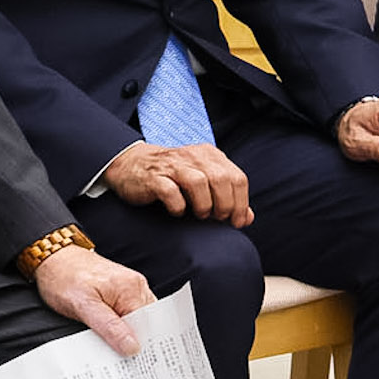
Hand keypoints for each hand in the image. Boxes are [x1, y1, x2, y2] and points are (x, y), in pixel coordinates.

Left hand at [32, 246, 155, 356]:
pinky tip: (115, 333)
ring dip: (130, 332)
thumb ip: (109, 327)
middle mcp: (136, 286)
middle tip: (125, 360)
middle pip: (146, 321)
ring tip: (118, 349)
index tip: (134, 363)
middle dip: (137, 340)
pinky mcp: (123, 288)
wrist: (53, 257)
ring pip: (139, 317)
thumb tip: (133, 347)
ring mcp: (131, 286)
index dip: (142, 344)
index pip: (147, 324)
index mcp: (131, 289)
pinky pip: (131, 310)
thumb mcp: (83, 307)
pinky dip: (124, 323)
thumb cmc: (64, 278)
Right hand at [101, 141, 252, 225]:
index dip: (241, 203)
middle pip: (221, 179)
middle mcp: (194, 157)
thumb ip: (227, 197)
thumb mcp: (203, 181)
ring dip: (204, 204)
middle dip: (225, 204)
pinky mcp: (153, 177)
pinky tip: (178, 212)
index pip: (238, 178)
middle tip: (218, 219)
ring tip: (200, 215)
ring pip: (198, 182)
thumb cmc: (172, 176)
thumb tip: (247, 218)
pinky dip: (178, 205)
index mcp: (211, 156)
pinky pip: (170, 191)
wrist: (131, 164)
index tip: (237, 222)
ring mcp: (173, 165)